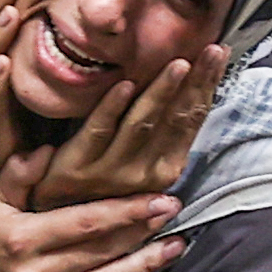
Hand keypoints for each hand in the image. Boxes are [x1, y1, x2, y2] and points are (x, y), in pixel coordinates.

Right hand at [0, 149, 184, 271]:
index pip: (86, 222)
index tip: (159, 199)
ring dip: (145, 266)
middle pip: (103, 251)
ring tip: (174, 249)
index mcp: (23, 238)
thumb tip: (49, 151)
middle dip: (144, 232)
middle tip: (174, 214)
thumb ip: (18, 175)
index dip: (127, 211)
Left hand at [33, 42, 226, 209]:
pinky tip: (125, 83)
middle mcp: (145, 174)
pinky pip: (98, 130)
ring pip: (142, 123)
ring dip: (162, 92)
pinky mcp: (77, 167)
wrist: (52, 221)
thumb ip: (159, 133)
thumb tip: (187, 91)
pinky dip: (112, 107)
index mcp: (164, 170)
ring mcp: (111, 171)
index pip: (191, 120)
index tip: (219, 53)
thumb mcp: (138, 166)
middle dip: (196, 83)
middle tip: (211, 50)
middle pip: (175, 118)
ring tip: (179, 63)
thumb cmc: (98, 188)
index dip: (206, 86)